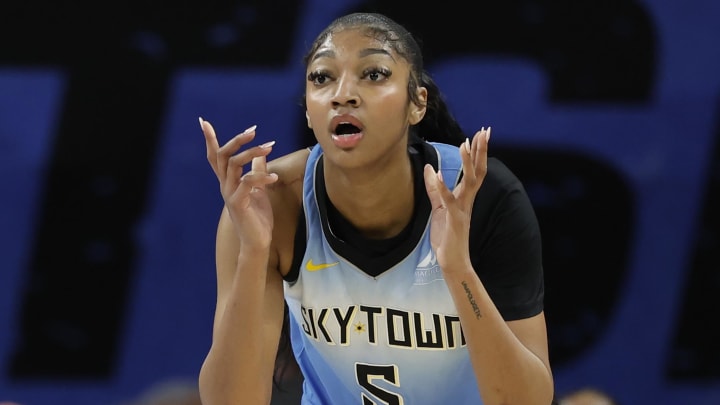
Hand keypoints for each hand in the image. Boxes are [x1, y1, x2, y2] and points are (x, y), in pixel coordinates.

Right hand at [200, 117, 277, 249]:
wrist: (257, 241)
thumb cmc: (257, 216)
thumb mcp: (259, 189)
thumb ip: (258, 171)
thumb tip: (262, 154)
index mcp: (228, 181)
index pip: (215, 157)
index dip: (209, 140)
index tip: (204, 122)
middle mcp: (225, 185)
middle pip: (223, 156)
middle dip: (236, 140)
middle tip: (253, 130)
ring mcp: (230, 194)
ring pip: (234, 165)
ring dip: (252, 153)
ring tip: (269, 147)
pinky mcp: (238, 204)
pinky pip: (246, 183)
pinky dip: (261, 177)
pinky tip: (274, 177)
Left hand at [423, 127, 490, 273]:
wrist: (452, 260)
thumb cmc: (447, 236)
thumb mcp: (438, 207)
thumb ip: (434, 188)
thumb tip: (429, 167)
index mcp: (465, 197)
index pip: (476, 170)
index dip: (479, 151)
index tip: (482, 133)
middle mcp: (467, 200)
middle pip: (478, 171)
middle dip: (481, 151)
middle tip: (484, 131)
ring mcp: (462, 209)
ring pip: (469, 182)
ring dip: (467, 163)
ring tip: (464, 144)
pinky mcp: (453, 219)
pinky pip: (448, 200)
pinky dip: (442, 187)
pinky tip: (437, 173)